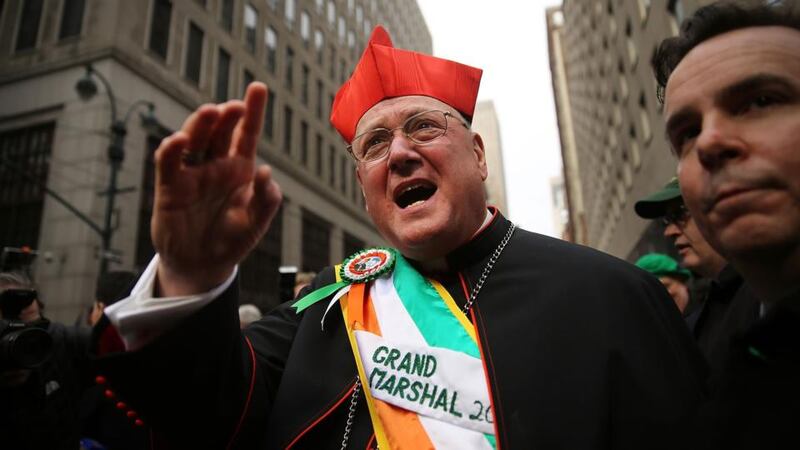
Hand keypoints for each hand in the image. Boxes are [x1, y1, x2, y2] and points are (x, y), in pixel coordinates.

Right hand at [152, 83, 281, 295]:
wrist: (203, 266)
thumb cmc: (232, 239)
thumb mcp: (256, 222)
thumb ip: (266, 199)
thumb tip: (266, 171)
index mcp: (240, 169)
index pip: (247, 133)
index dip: (253, 111)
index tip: (258, 87)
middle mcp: (215, 165)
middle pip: (220, 131)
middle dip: (227, 115)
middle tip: (234, 106)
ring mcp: (191, 174)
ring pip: (194, 140)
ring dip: (201, 124)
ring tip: (212, 111)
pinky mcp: (170, 188)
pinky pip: (168, 163)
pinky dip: (172, 150)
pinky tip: (179, 140)